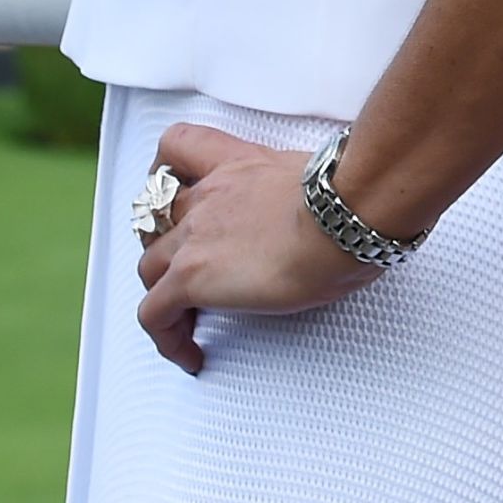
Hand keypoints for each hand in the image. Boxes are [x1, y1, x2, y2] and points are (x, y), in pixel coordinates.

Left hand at [133, 126, 380, 373]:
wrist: (346, 214)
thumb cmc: (354, 196)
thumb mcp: (323, 178)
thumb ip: (311, 189)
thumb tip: (338, 207)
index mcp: (241, 163)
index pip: (182, 147)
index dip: (165, 170)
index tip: (174, 193)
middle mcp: (210, 195)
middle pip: (157, 217)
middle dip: (166, 243)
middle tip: (191, 269)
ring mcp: (194, 236)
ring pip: (148, 266)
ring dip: (163, 290)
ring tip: (190, 317)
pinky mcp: (189, 278)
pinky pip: (153, 316)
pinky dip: (167, 339)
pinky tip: (191, 355)